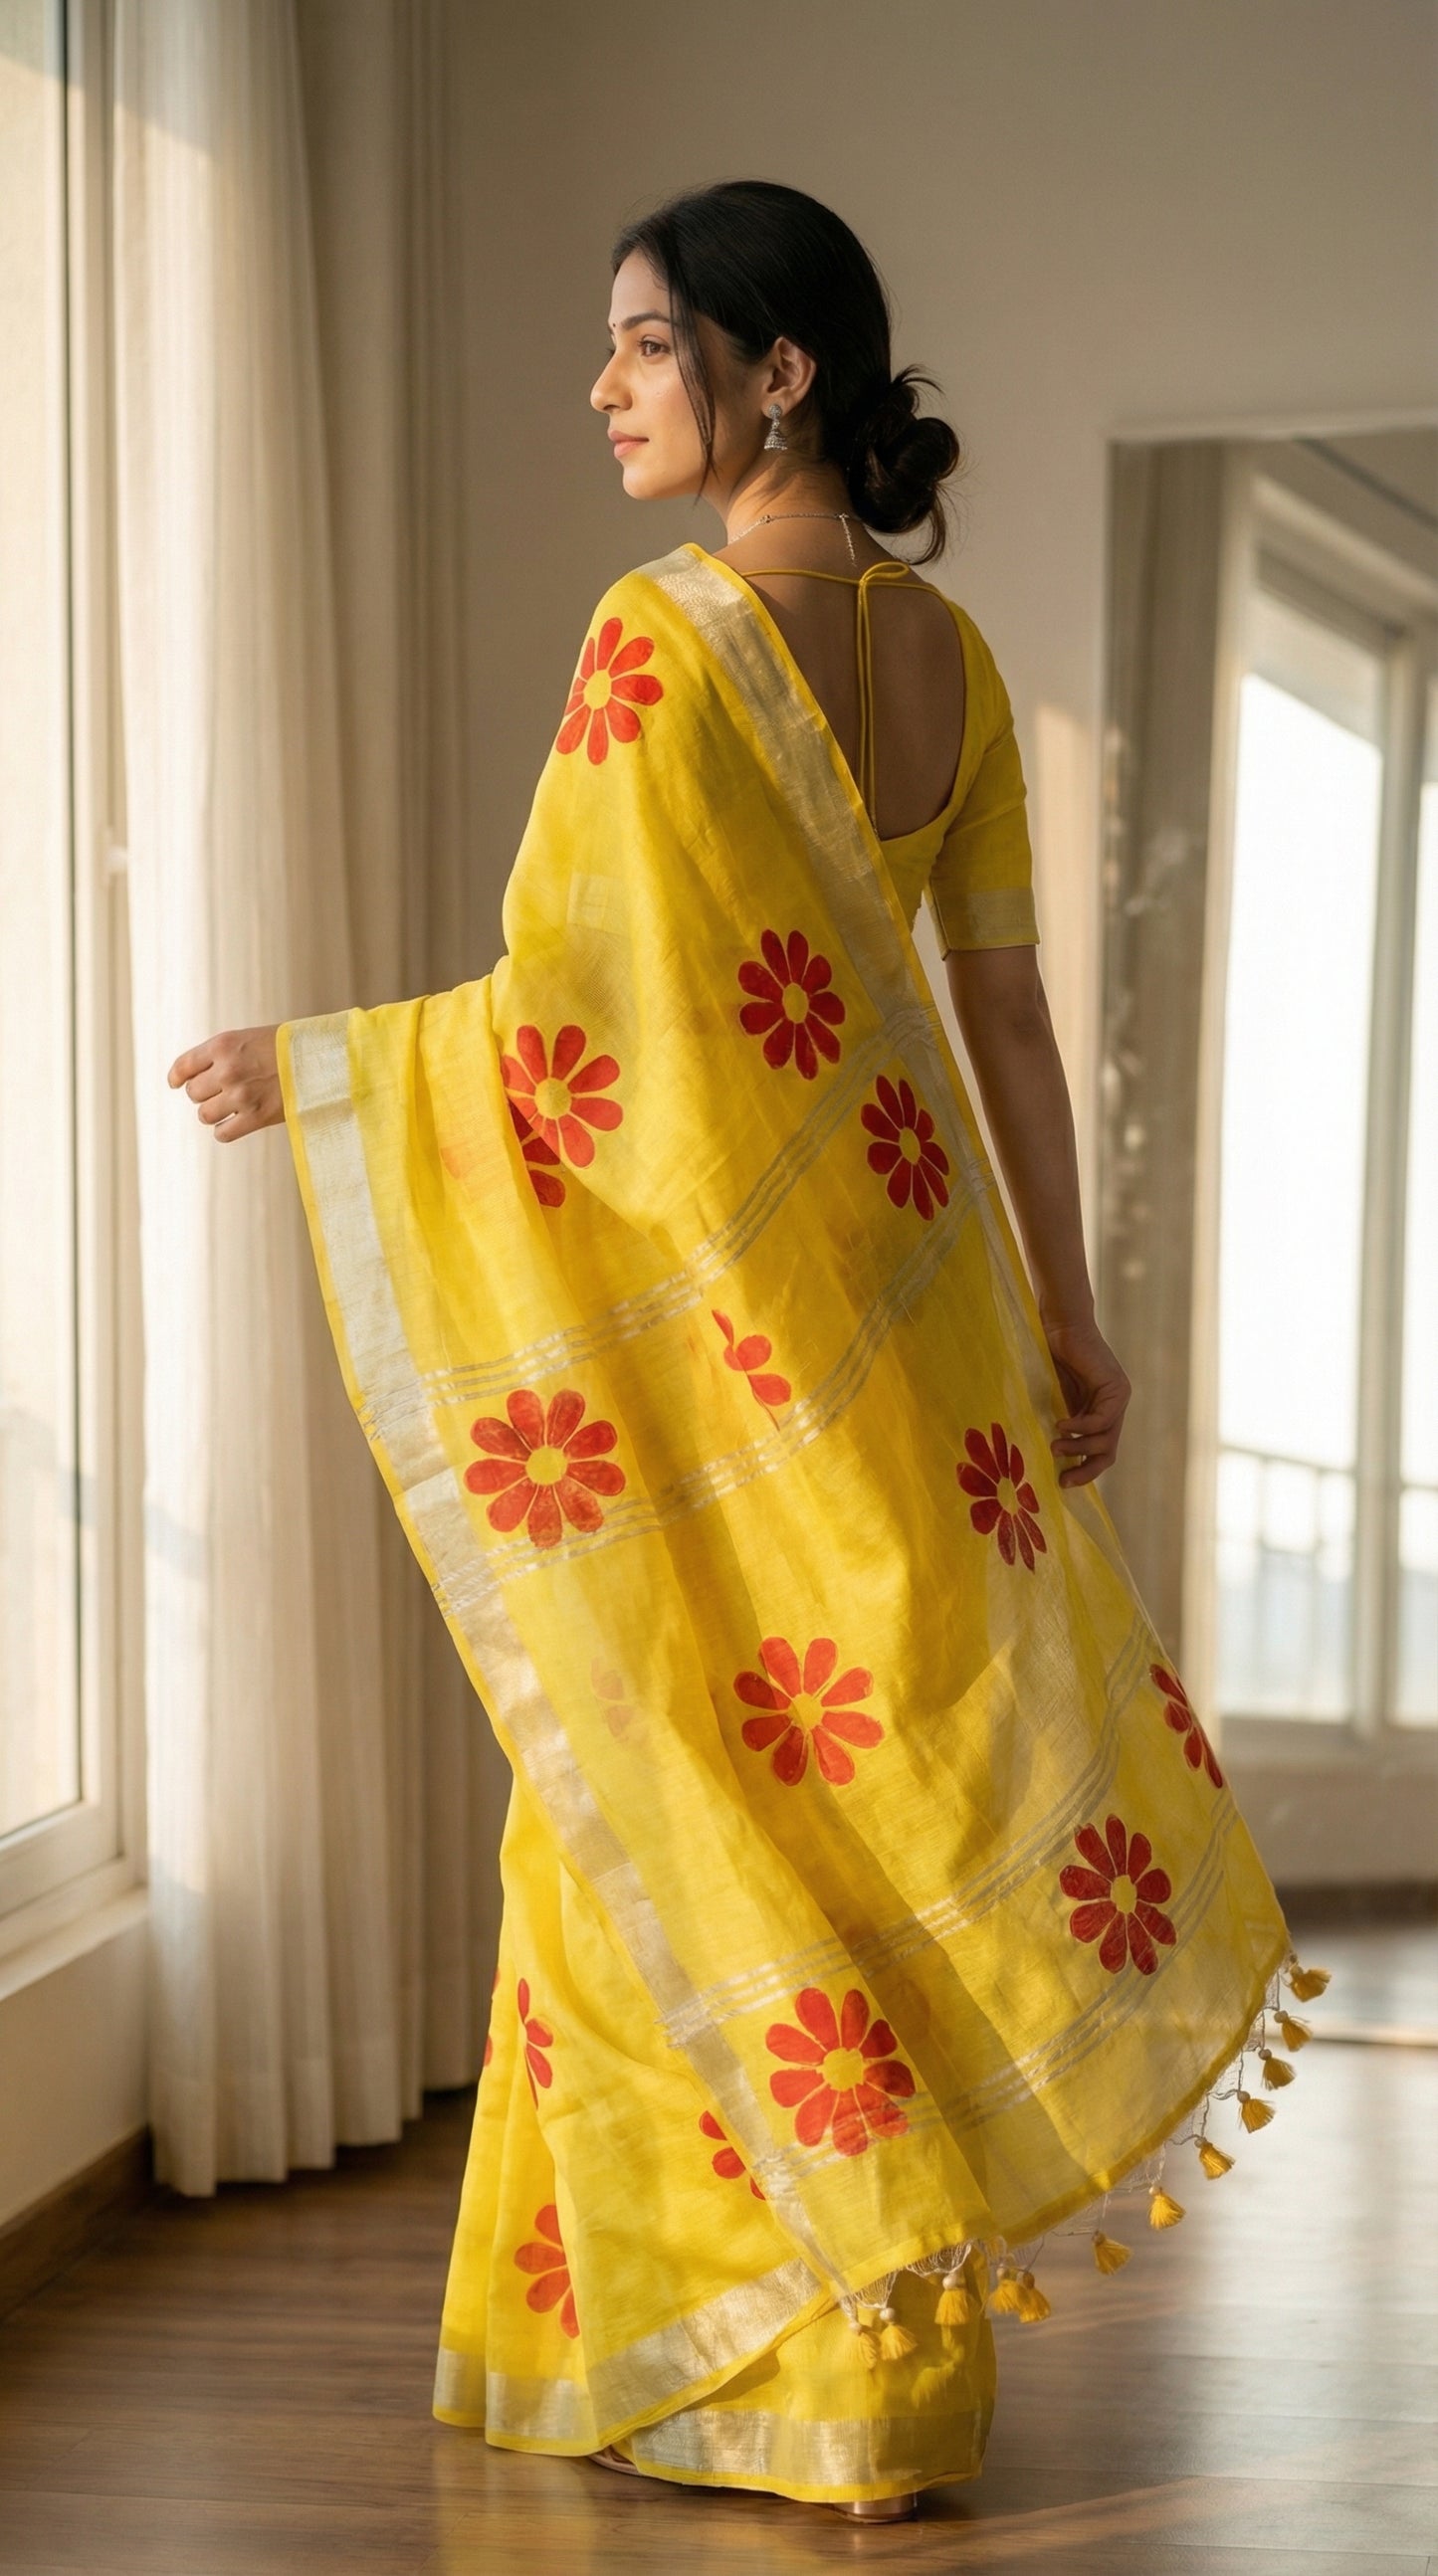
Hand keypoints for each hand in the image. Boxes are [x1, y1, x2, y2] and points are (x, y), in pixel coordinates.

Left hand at [167, 1026, 283, 1141]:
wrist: (325, 1059)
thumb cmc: (289, 1047)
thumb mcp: (251, 1038)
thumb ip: (224, 1054)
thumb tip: (194, 1077)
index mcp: (224, 1045)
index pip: (184, 1066)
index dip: (177, 1077)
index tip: (176, 1084)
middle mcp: (228, 1069)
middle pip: (193, 1093)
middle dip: (204, 1094)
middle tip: (221, 1091)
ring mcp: (241, 1095)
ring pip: (204, 1114)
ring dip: (214, 1113)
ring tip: (231, 1106)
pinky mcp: (256, 1118)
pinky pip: (222, 1133)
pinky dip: (225, 1130)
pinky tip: (235, 1123)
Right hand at [1043, 1314, 1130, 1487]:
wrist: (1059, 1326)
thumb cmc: (1050, 1359)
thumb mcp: (1056, 1400)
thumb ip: (1061, 1424)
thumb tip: (1049, 1459)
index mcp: (1101, 1414)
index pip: (1101, 1452)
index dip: (1085, 1470)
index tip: (1062, 1482)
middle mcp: (1115, 1408)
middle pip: (1108, 1452)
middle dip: (1087, 1470)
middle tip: (1063, 1479)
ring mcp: (1119, 1398)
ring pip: (1106, 1440)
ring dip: (1078, 1448)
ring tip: (1055, 1446)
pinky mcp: (1116, 1388)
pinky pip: (1101, 1419)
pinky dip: (1080, 1427)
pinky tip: (1061, 1425)